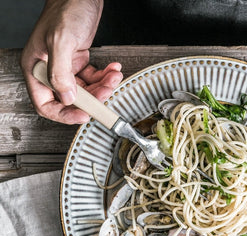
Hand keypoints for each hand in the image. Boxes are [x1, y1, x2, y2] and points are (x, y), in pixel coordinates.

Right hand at [21, 0, 122, 123]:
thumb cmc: (65, 9)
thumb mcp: (60, 41)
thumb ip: (61, 72)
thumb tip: (66, 98)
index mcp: (35, 69)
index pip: (46, 104)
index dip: (64, 114)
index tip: (83, 115)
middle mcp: (49, 71)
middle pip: (70, 100)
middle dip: (92, 99)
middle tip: (105, 92)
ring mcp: (65, 68)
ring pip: (86, 91)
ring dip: (102, 87)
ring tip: (113, 77)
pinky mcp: (78, 62)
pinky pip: (93, 79)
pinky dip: (104, 77)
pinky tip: (112, 70)